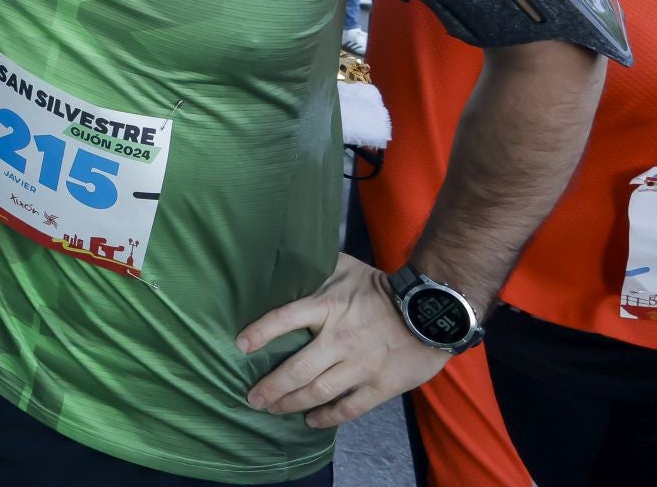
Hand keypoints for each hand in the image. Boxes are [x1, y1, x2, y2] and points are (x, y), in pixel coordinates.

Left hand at [238, 253, 449, 428]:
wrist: (433, 311)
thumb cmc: (383, 288)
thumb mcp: (346, 268)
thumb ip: (317, 267)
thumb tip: (287, 253)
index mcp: (328, 307)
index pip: (285, 319)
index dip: (260, 333)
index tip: (241, 345)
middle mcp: (339, 339)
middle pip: (297, 369)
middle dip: (271, 387)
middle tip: (252, 398)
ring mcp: (360, 365)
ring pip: (318, 391)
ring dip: (291, 403)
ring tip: (272, 409)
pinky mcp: (381, 385)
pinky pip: (350, 407)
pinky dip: (328, 417)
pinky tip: (310, 421)